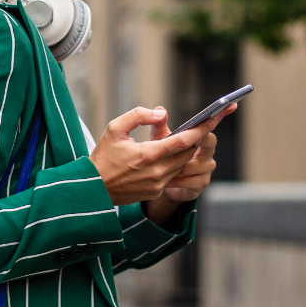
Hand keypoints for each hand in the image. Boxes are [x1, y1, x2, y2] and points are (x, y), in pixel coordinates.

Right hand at [88, 107, 222, 207]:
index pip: (182, 141)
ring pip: (181, 166)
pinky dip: (172, 166)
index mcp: (148, 155)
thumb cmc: (102, 157)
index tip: (212, 120)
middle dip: (195, 140)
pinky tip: (165, 159)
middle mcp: (157, 172)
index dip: (199, 130)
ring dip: (184, 154)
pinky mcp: (155, 193)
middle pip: (186, 154)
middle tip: (200, 128)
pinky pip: (171, 177)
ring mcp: (157, 185)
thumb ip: (139, 116)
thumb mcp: (114, 128)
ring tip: (181, 141)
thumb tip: (161, 113)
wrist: (93, 189)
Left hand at [142, 104, 236, 225]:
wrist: (163, 184)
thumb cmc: (164, 157)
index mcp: (200, 137)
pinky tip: (165, 181)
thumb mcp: (160, 141)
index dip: (221, 114)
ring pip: (194, 163)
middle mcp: (208, 151)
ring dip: (177, 166)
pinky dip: (176, 180)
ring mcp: (207, 168)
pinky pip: (190, 180)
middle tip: (182, 142)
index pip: (211, 124)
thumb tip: (160, 110)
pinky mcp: (202, 183)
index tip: (231, 105)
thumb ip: (159, 126)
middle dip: (195, 140)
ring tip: (161, 168)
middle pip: (209, 141)